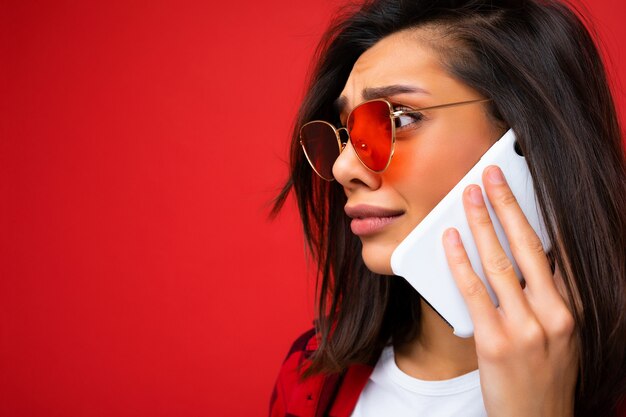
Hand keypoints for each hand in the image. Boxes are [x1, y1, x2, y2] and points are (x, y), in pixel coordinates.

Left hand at [442, 165, 577, 416]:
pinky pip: (473, 291)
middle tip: (490, 175)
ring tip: (467, 195)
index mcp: (572, 309)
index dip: (538, 214)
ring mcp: (526, 329)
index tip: (525, 184)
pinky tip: (449, 239)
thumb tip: (514, 255)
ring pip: (498, 263)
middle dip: (507, 205)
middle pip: (527, 246)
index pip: (556, 250)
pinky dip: (459, 261)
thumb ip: (543, 297)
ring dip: (480, 223)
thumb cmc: (544, 378)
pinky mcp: (496, 342)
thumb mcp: (559, 336)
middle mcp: (554, 314)